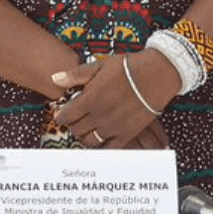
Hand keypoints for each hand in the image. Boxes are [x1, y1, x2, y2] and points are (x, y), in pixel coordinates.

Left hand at [51, 52, 179, 147]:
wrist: (157, 73)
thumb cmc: (129, 67)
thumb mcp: (101, 65)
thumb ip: (76, 74)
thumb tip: (55, 78)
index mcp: (90, 99)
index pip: (66, 116)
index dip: (62, 114)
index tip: (63, 112)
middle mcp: (99, 116)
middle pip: (76, 129)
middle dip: (73, 124)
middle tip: (76, 118)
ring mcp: (113, 127)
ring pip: (89, 140)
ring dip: (85, 135)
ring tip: (88, 127)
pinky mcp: (127, 133)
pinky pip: (109, 148)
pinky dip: (102, 146)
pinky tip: (102, 138)